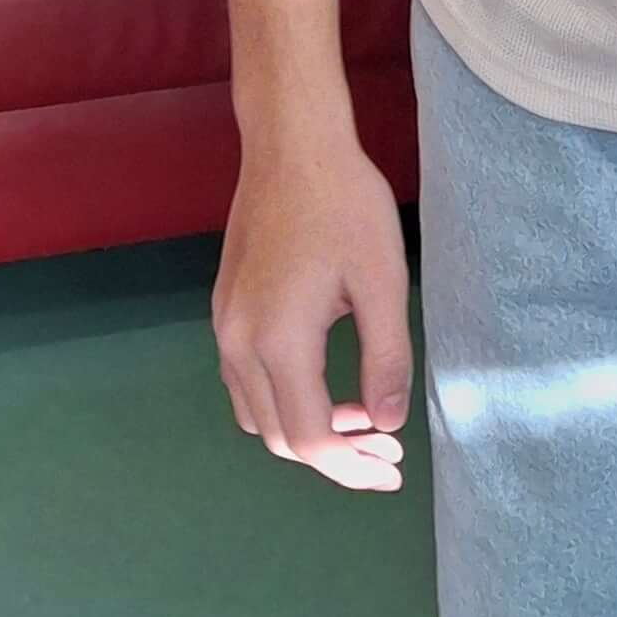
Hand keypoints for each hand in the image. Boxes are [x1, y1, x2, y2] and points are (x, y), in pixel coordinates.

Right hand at [212, 110, 413, 492]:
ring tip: (363, 423)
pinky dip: (285, 400)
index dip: (352, 466)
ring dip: (306, 430)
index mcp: (279, 341)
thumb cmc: (346, 206)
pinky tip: (328, 386)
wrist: (292, 147)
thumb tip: (388, 423)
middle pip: (278, 436)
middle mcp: (238, 344)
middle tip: (388, 451)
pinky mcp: (225, 309)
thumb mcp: (383, 282)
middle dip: (334, 455)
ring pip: (257, 413)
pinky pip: (246, 382)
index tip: (392, 469)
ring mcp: (224, 327)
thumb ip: (385, 358)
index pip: (309, 438)